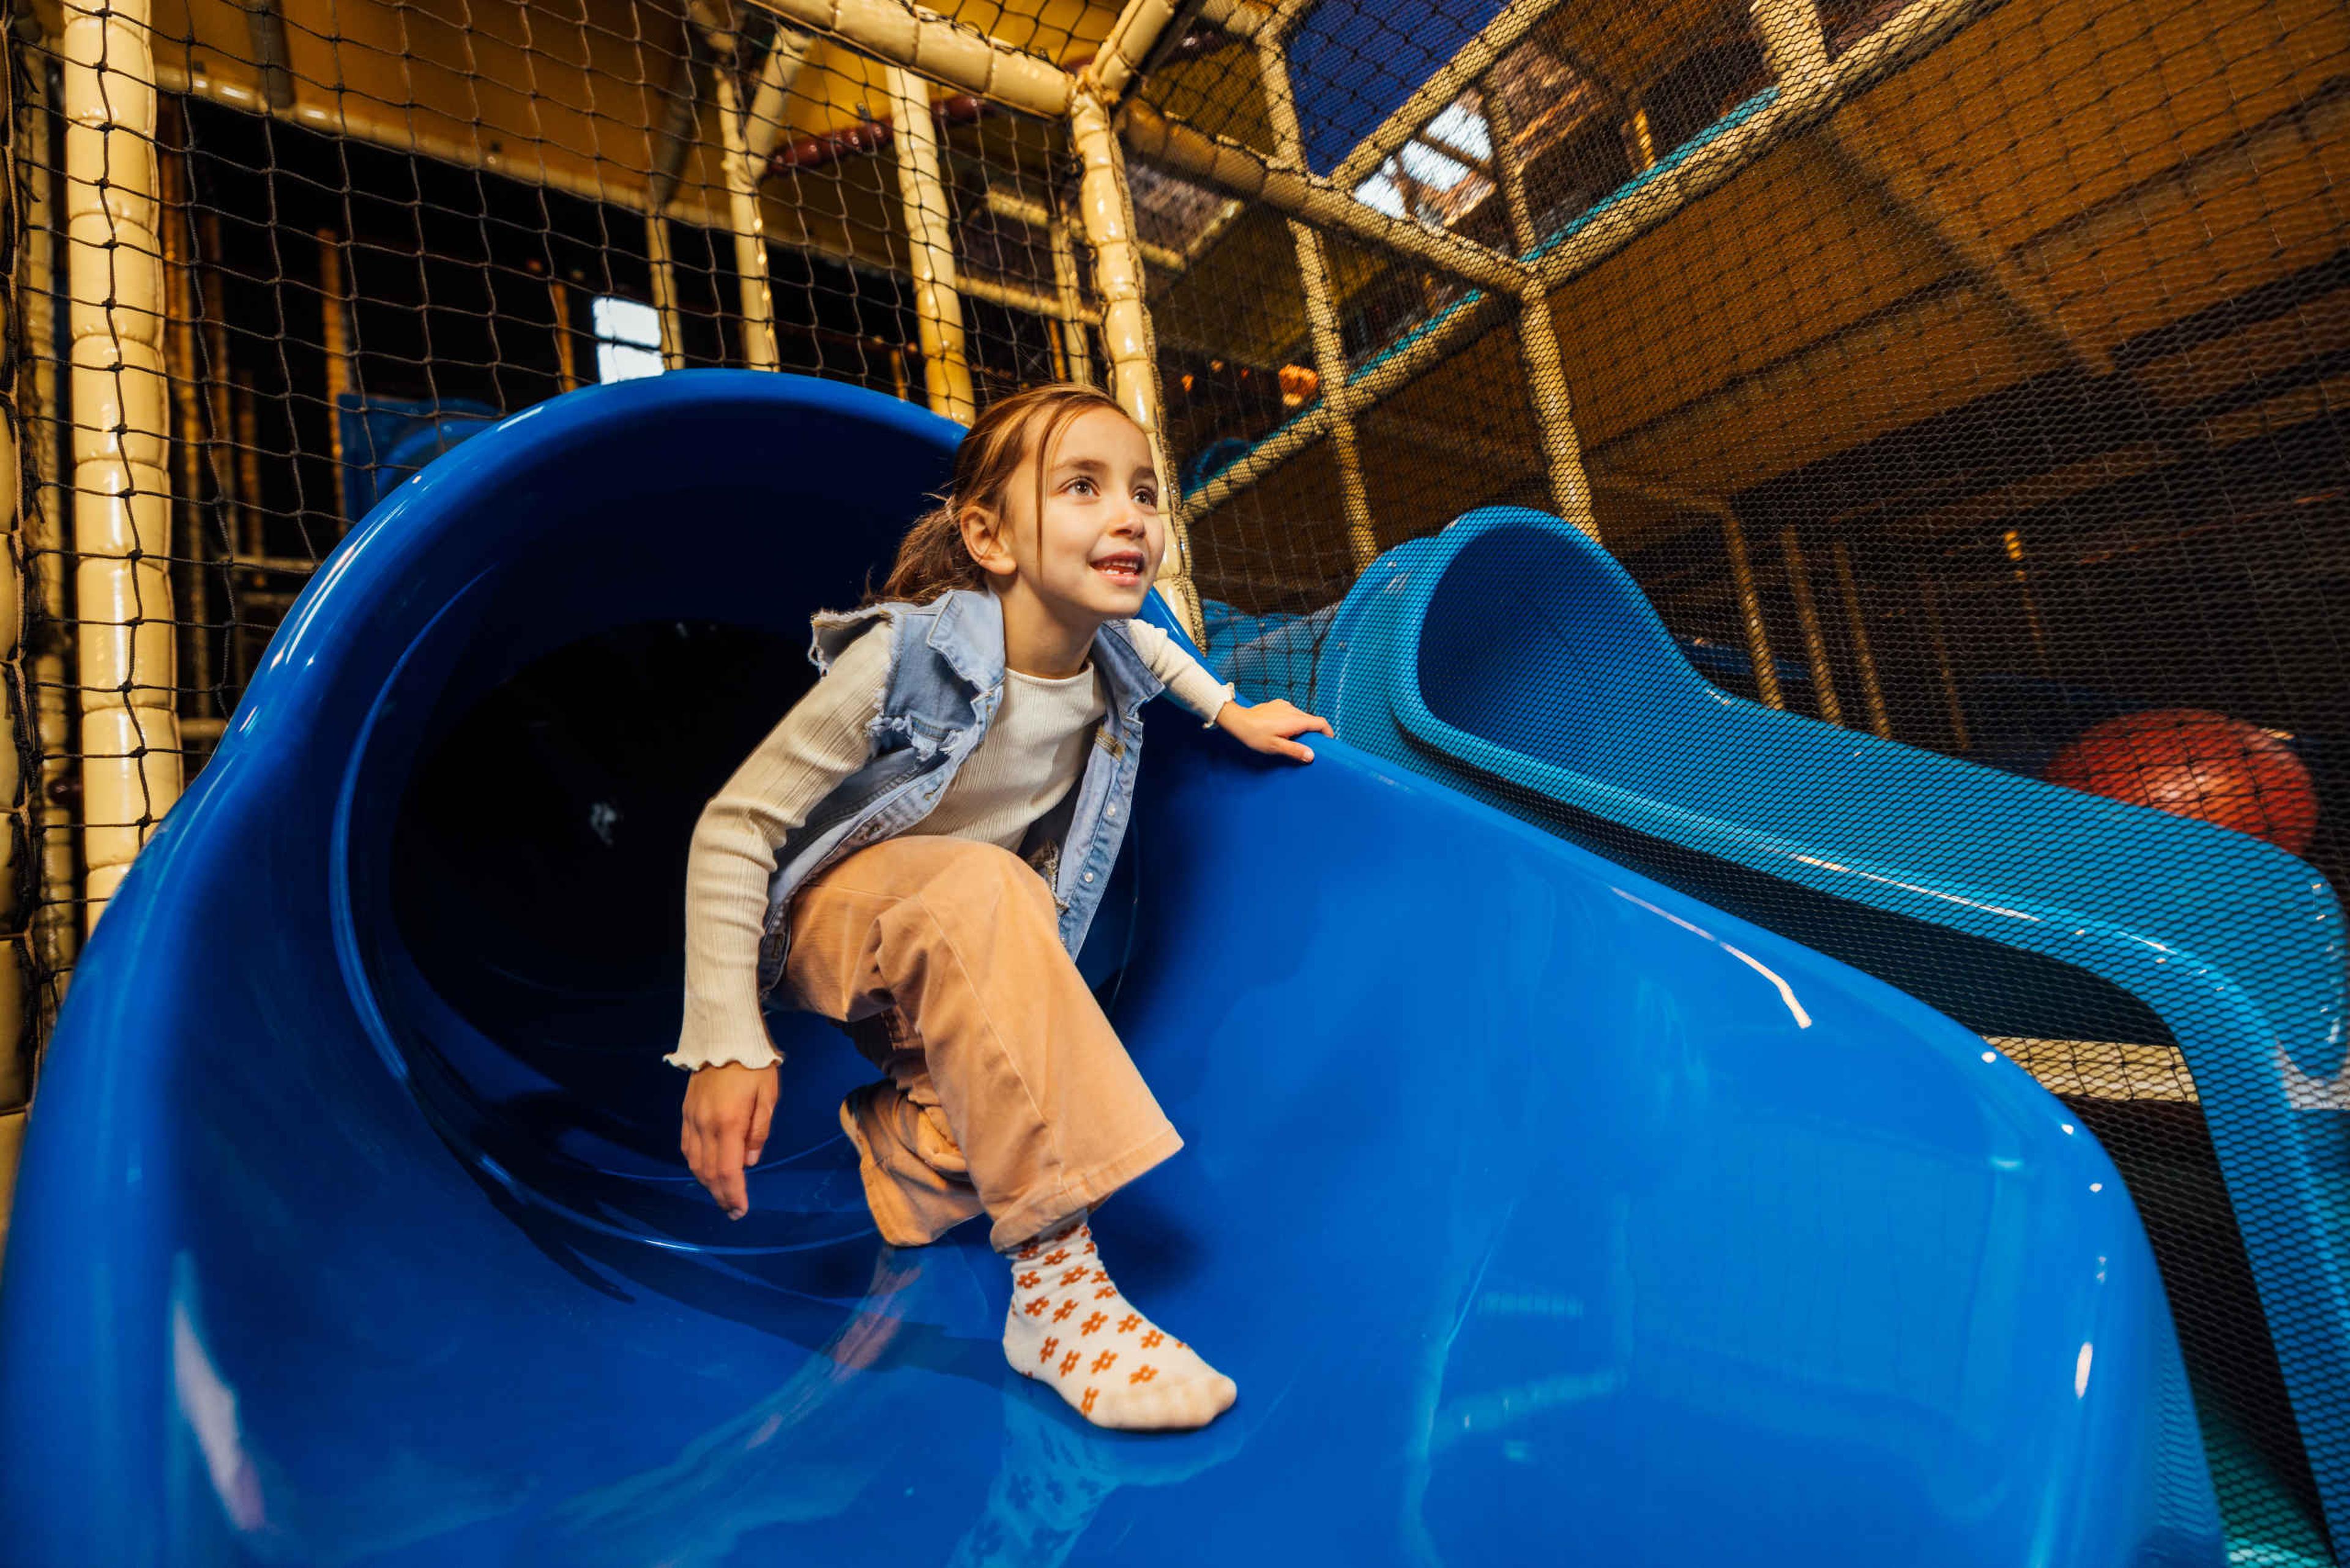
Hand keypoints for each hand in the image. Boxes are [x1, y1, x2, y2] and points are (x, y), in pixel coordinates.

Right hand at [681, 1061, 777, 1218]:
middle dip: (721, 1195)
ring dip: (707, 1183)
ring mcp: (692, 1119)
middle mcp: (705, 1126)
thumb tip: (750, 1161)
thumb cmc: (754, 1066)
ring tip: (721, 1196)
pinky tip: (705, 1171)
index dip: (733, 1194)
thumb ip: (759, 1131)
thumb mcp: (767, 1096)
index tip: (740, 1211)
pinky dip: (696, 1165)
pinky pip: (687, 1147)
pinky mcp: (686, 1112)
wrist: (724, 1036)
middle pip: (709, 1172)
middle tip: (733, 1211)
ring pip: (694, 1162)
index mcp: (728, 1124)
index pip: (728, 1170)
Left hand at [1215, 698, 1333, 761]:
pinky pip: (1292, 713)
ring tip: (1294, 740)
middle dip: (1314, 732)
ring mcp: (1285, 705)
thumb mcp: (1275, 746)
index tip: (1329, 742)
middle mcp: (1292, 710)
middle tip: (1310, 746)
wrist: (1237, 720)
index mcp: (1295, 720)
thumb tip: (1312, 755)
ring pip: (1301, 716)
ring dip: (1302, 727)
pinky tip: (1282, 730)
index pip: (1321, 723)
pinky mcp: (1278, 704)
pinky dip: (1293, 721)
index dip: (1328, 733)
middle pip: (1312, 720)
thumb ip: (1294, 750)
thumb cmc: (1254, 735)